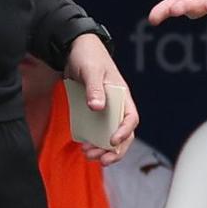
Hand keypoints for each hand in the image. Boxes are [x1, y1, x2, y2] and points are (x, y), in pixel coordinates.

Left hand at [63, 33, 137, 165]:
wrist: (75, 48)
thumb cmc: (88, 55)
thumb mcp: (91, 70)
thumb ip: (94, 88)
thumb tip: (97, 107)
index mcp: (122, 94)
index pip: (131, 118)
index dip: (125, 132)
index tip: (112, 142)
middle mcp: (116, 105)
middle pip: (124, 133)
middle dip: (115, 150)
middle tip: (101, 160)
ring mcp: (105, 109)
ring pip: (109, 135)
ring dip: (102, 149)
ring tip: (88, 154)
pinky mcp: (93, 111)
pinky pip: (96, 131)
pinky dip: (93, 142)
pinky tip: (83, 146)